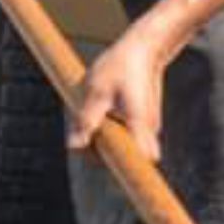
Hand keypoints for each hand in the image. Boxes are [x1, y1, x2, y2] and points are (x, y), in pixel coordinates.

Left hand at [69, 15, 174, 161]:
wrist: (144, 47)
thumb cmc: (119, 65)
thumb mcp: (96, 90)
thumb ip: (86, 121)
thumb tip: (74, 148)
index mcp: (139, 125)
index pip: (139, 164)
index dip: (124, 173)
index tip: (112, 176)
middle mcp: (149, 131)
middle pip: (125, 160)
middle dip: (102, 153)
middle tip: (87, 131)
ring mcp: (149, 128)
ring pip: (124, 148)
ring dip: (105, 139)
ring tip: (96, 111)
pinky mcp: (144, 123)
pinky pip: (126, 137)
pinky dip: (112, 130)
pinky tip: (105, 109)